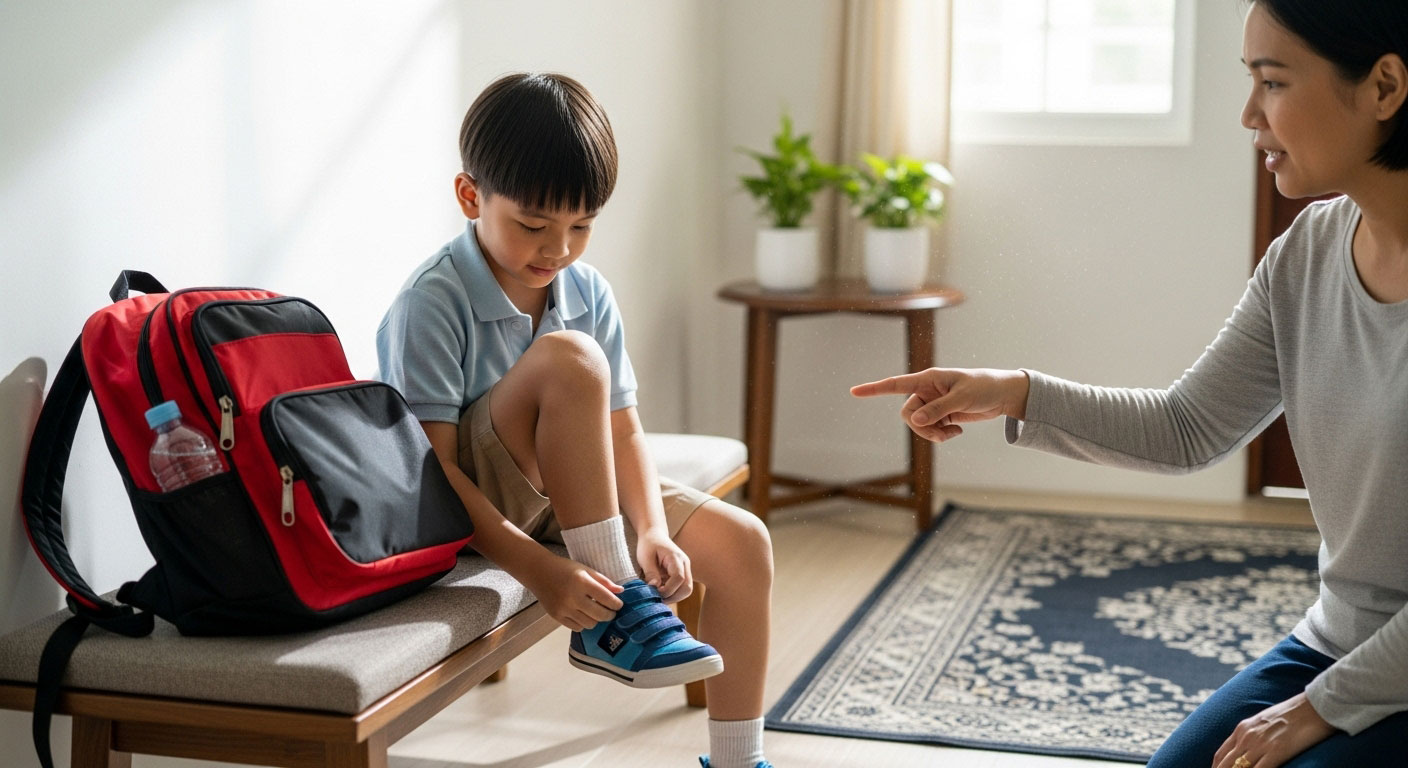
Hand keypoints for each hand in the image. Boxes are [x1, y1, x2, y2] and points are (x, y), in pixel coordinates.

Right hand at [526, 553, 624, 630]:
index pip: (606, 598)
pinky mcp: (556, 616)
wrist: (538, 571)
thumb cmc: (565, 568)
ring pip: (589, 624)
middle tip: (611, 612)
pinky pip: (576, 627)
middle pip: (599, 615)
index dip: (616, 604)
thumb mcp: (585, 569)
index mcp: (582, 582)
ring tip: (596, 612)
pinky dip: (583, 623)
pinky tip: (584, 615)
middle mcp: (572, 597)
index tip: (619, 605)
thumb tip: (620, 591)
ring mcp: (563, 608)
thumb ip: (603, 581)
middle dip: (610, 615)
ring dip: (596, 620)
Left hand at [636, 530, 692, 603]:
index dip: (668, 589)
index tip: (655, 592)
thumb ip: (650, 572)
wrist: (654, 535)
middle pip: (687, 588)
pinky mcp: (682, 574)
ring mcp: (685, 570)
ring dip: (673, 597)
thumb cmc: (649, 544)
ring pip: (686, 590)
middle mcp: (684, 564)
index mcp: (676, 558)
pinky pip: (681, 588)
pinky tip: (661, 591)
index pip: (679, 578)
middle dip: (673, 597)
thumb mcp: (645, 557)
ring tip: (658, 596)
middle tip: (657, 598)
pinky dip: (672, 593)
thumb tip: (654, 587)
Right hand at [850, 368, 1028, 442]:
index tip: (854, 391)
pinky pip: (931, 430)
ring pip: (918, 425)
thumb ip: (938, 410)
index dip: (874, 389)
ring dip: (932, 434)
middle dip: (921, 428)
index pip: (895, 384)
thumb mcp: (962, 398)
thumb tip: (915, 422)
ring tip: (952, 433)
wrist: (1002, 395)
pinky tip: (957, 430)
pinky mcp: (941, 415)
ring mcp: (933, 404)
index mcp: (928, 379)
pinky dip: (941, 434)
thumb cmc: (983, 388)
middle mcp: (926, 391)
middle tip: (941, 433)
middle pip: (908, 414)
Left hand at [1211, 692, 1335, 767]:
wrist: (1315, 706)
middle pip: (1226, 765)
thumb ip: (1253, 733)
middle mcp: (1247, 737)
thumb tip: (1247, 749)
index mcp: (1242, 729)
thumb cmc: (1294, 714)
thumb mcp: (1264, 721)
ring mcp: (1260, 744)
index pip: (1221, 755)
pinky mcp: (1276, 752)